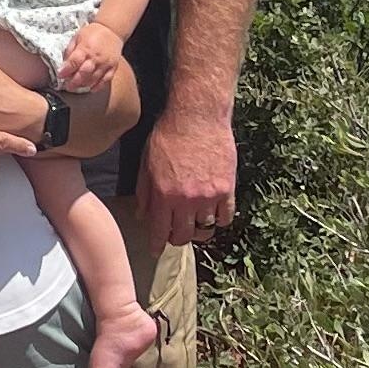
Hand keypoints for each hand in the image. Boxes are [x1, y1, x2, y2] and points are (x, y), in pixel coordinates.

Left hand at [58, 21, 124, 94]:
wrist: (112, 30)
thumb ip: (70, 51)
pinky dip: (98, 86)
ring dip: (84, 85)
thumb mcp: (77, 37)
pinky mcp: (113, 67)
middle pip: (83, 73)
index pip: (74, 62)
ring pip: (94, 79)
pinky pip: (105, 80)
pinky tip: (91, 89)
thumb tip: (64, 64)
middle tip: (67, 86)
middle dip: (74, 82)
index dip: (66, 70)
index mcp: (85, 48)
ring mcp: (105, 63)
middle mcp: (96, 57)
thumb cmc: (92, 33)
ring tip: (76, 87)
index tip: (60, 75)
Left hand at [137, 93, 239, 246]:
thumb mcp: (146, 162)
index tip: (155, 251)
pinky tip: (213, 214)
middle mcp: (186, 200)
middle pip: (184, 235)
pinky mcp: (227, 188)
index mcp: (164, 194)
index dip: (157, 244)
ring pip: (205, 229)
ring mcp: (209, 195)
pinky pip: (225, 217)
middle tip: (175, 236)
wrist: (197, 116)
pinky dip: (219, 220)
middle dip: (177, 239)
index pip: (160, 231)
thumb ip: (144, 192)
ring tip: (195, 225)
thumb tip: (141, 216)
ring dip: (199, 230)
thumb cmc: (168, 135)